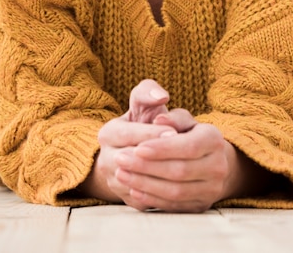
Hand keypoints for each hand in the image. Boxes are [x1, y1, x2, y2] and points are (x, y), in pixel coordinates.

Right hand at [80, 81, 176, 203]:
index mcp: (108, 133)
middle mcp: (106, 159)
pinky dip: (163, 194)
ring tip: (187, 169)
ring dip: (162, 177)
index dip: (151, 134)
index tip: (174, 132)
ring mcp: (115, 182)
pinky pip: (144, 200)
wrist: (135, 152)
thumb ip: (149, 92)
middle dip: (158, 156)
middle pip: (131, 160)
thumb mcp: (143, 103)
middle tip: (185, 152)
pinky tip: (183, 185)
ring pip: (137, 184)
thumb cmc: (144, 122)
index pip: (128, 134)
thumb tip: (161, 95)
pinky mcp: (127, 200)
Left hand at [114, 112, 234, 211]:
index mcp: (214, 139)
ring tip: (122, 174)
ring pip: (176, 191)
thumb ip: (171, 116)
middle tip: (120, 159)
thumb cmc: (186, 133)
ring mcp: (212, 189)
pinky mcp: (201, 206)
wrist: (207, 160)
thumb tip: (159, 119)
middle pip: (180, 170)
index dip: (162, 149)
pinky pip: (174, 206)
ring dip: (145, 184)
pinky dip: (152, 199)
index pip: (188, 146)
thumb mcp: (181, 118)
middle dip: (147, 166)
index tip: (138, 148)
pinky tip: (133, 190)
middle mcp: (218, 166)